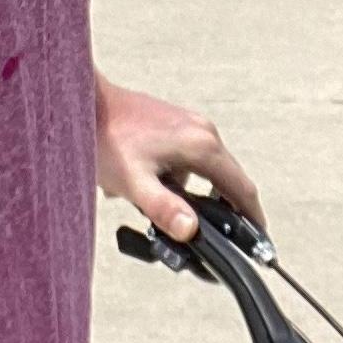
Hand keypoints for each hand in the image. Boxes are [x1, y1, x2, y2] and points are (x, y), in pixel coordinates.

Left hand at [95, 72, 262, 244]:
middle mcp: (204, 131)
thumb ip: (164, 208)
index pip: (242, 188)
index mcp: (202, 146)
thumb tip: (192, 230)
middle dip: (225, 210)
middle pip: (229, 179)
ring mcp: (190, 125)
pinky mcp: (176, 124)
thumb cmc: (106, 139)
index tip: (259, 239)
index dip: (252, 217)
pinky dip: (181, 179)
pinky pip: (191, 158)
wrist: (84, 102)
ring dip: (197, 195)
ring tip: (171, 214)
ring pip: (208, 170)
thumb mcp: (134, 182)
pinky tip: (151, 188)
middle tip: (218, 239)